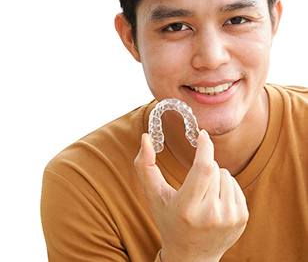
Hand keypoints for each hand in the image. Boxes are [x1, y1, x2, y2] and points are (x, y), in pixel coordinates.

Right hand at [134, 130, 248, 261]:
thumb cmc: (168, 220)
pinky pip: (235, 185)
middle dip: (204, 164)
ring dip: (215, 175)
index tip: (203, 135)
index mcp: (187, 207)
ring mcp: (229, 218)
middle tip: (194, 178)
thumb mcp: (153, 195)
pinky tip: (214, 200)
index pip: (203, 169)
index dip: (205, 148)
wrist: (192, 255)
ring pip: (226, 175)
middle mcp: (210, 214)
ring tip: (203, 193)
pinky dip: (224, 186)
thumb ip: (144, 165)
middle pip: (214, 168)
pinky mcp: (241, 219)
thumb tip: (145, 137)